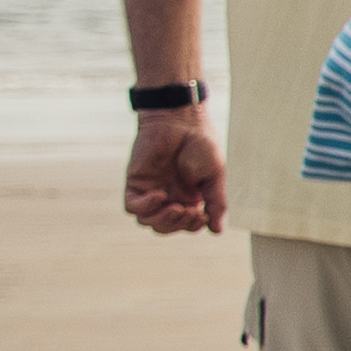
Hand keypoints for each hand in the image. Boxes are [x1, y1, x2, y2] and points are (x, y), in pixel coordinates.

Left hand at [121, 111, 227, 236]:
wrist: (182, 119)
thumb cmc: (201, 143)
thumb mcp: (215, 177)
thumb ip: (216, 203)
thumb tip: (217, 231)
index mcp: (188, 197)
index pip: (186, 224)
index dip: (193, 226)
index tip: (203, 216)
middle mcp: (168, 195)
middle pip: (165, 227)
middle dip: (178, 225)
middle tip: (190, 211)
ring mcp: (150, 189)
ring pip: (148, 221)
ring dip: (163, 220)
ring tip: (176, 207)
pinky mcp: (135, 182)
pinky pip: (133, 206)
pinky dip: (145, 206)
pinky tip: (159, 195)